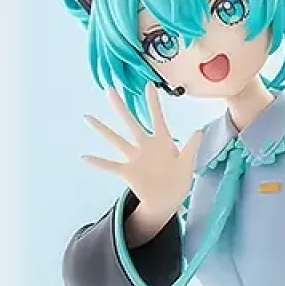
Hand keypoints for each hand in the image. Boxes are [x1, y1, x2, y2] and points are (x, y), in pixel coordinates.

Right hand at [82, 87, 195, 233]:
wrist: (168, 200)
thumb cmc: (178, 180)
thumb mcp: (188, 163)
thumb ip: (192, 147)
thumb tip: (199, 130)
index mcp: (162, 141)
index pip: (157, 117)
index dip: (153, 102)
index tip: (149, 85)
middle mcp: (145, 146)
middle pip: (130, 123)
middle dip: (120, 107)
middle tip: (109, 90)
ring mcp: (135, 158)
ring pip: (116, 140)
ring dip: (102, 129)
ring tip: (88, 117)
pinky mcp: (128, 172)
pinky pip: (110, 165)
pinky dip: (98, 162)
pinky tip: (85, 157)